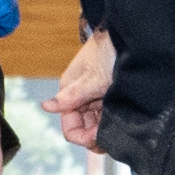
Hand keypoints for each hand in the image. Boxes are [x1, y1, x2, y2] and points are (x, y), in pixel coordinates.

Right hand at [45, 27, 115, 152]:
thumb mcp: (92, 78)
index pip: (70, 127)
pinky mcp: (110, 97)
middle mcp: (80, 98)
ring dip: (106, 130)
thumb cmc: (108, 51)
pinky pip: (108, 117)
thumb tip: (45, 106)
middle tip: (112, 135)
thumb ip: (70, 96)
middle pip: (84, 130)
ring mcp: (95, 98)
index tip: (98, 137)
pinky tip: (123, 121)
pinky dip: (114, 123)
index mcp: (70, 93)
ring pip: (97, 126)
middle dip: (95, 137)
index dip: (82, 137)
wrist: (129, 37)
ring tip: (119, 128)